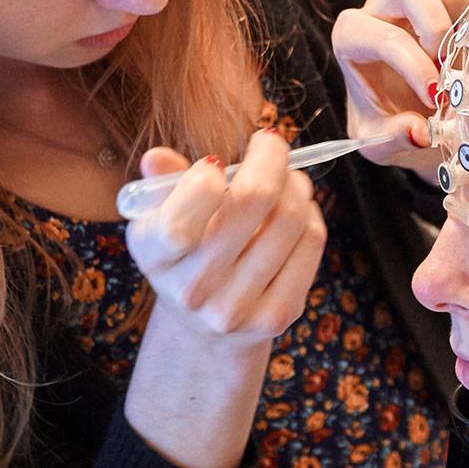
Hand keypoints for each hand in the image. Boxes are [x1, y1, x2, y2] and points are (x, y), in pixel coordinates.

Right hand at [125, 133, 326, 348]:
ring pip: (291, 218)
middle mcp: (193, 290)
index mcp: (156, 258)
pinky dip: (310, 213)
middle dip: (270, 157)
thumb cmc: (185, 250)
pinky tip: (297, 209)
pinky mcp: (277, 317)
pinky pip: (312, 242)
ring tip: (286, 177)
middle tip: (270, 145)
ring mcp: (237, 308)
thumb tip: (156, 157)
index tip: (215, 162)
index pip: (180, 222)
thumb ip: (163, 182)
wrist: (205, 322)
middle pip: (253, 200)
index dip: (205, 180)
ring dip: (296, 183)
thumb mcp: (161, 215)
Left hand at [333, 0, 468, 168]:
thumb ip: (393, 138)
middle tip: (451, 61)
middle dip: (438, 26)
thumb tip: (420, 131)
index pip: (379, 37)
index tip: (435, 95)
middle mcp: (379, 6)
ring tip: (464, 30)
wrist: (411, 110)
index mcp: (352, 39)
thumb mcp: (379, 142)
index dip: (412, 65)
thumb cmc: (389, 122)